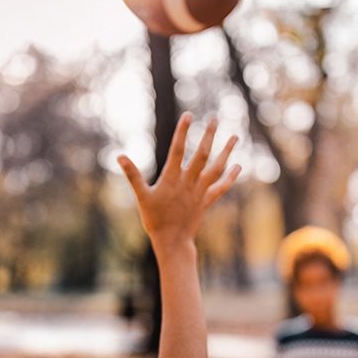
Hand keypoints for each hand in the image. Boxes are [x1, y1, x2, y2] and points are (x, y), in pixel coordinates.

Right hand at [118, 114, 239, 247]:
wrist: (172, 242)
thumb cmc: (154, 219)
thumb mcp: (141, 196)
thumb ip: (133, 175)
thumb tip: (120, 156)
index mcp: (171, 179)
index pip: (178, 150)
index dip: (182, 132)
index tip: (188, 115)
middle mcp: (188, 182)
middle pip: (202, 155)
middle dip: (208, 135)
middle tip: (214, 118)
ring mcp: (200, 192)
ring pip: (216, 168)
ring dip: (226, 152)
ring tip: (235, 136)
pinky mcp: (206, 201)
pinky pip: (221, 187)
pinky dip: (230, 176)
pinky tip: (238, 166)